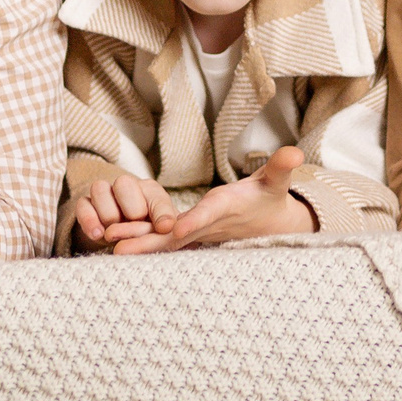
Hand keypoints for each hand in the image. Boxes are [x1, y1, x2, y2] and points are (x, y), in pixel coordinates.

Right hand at [69, 174, 179, 250]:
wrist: (124, 243)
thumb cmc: (148, 236)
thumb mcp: (161, 236)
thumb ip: (165, 231)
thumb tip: (167, 227)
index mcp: (151, 191)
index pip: (156, 197)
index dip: (161, 213)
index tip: (165, 229)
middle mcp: (127, 187)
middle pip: (124, 183)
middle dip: (132, 208)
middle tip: (135, 225)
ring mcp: (104, 194)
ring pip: (99, 189)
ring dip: (108, 214)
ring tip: (114, 234)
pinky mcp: (85, 206)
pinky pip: (82, 205)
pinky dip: (89, 220)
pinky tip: (97, 235)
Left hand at [115, 147, 316, 252]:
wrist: (268, 226)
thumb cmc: (269, 197)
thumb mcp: (277, 179)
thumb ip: (281, 166)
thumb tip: (294, 152)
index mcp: (227, 210)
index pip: (209, 216)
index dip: (194, 222)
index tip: (175, 230)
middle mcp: (208, 226)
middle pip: (175, 237)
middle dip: (149, 242)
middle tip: (119, 247)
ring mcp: (196, 234)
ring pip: (163, 242)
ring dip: (138, 242)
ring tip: (107, 242)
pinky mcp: (188, 235)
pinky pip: (161, 241)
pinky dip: (140, 241)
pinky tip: (114, 239)